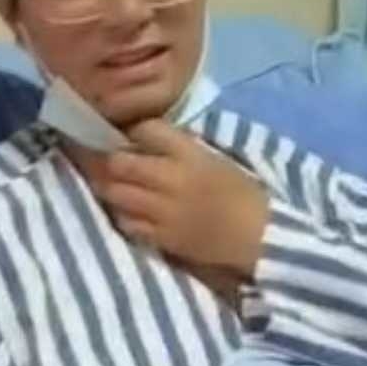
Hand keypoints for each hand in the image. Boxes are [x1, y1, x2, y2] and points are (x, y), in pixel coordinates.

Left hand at [69, 122, 267, 282]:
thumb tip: (141, 139)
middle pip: (120, 161)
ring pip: (116, 193)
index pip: (145, 129)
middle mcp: (171, 178)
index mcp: (189, 152)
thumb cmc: (238, 192)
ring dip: (109, 188)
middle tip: (108, 163)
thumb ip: (177, 148)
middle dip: (109, 160)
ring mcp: (164, 209)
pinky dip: (122, 214)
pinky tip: (128, 212)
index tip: (128, 138)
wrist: (258, 234)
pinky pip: (127, 222)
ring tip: (112, 186)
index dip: (132, 132)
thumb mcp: (211, 157)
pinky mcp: (162, 236)